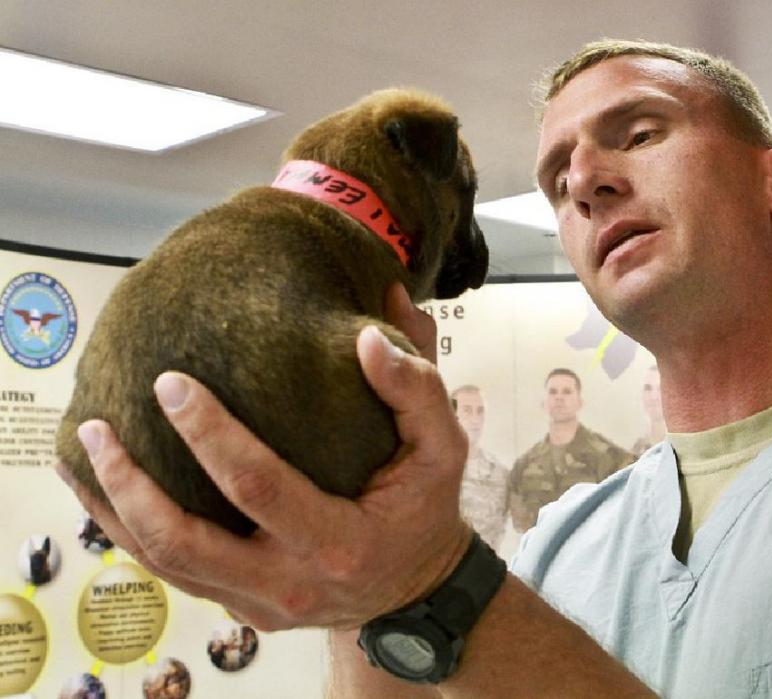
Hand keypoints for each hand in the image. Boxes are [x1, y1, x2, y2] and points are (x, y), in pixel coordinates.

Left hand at [57, 283, 470, 630]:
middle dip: (131, 484)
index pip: (258, 487)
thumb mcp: (442, 448)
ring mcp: (258, 602)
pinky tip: (107, 492)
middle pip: (185, 543)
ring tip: (82, 454)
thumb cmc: (424, 511)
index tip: (172, 384)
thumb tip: (371, 330)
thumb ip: (416, 387)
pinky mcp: (241, 606)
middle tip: (98, 427)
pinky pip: (173, 574)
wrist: (417, 588)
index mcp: (339, 541)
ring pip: (165, 566)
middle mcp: (290, 582)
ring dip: (114, 510)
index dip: (210, 435)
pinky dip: (131, 532)